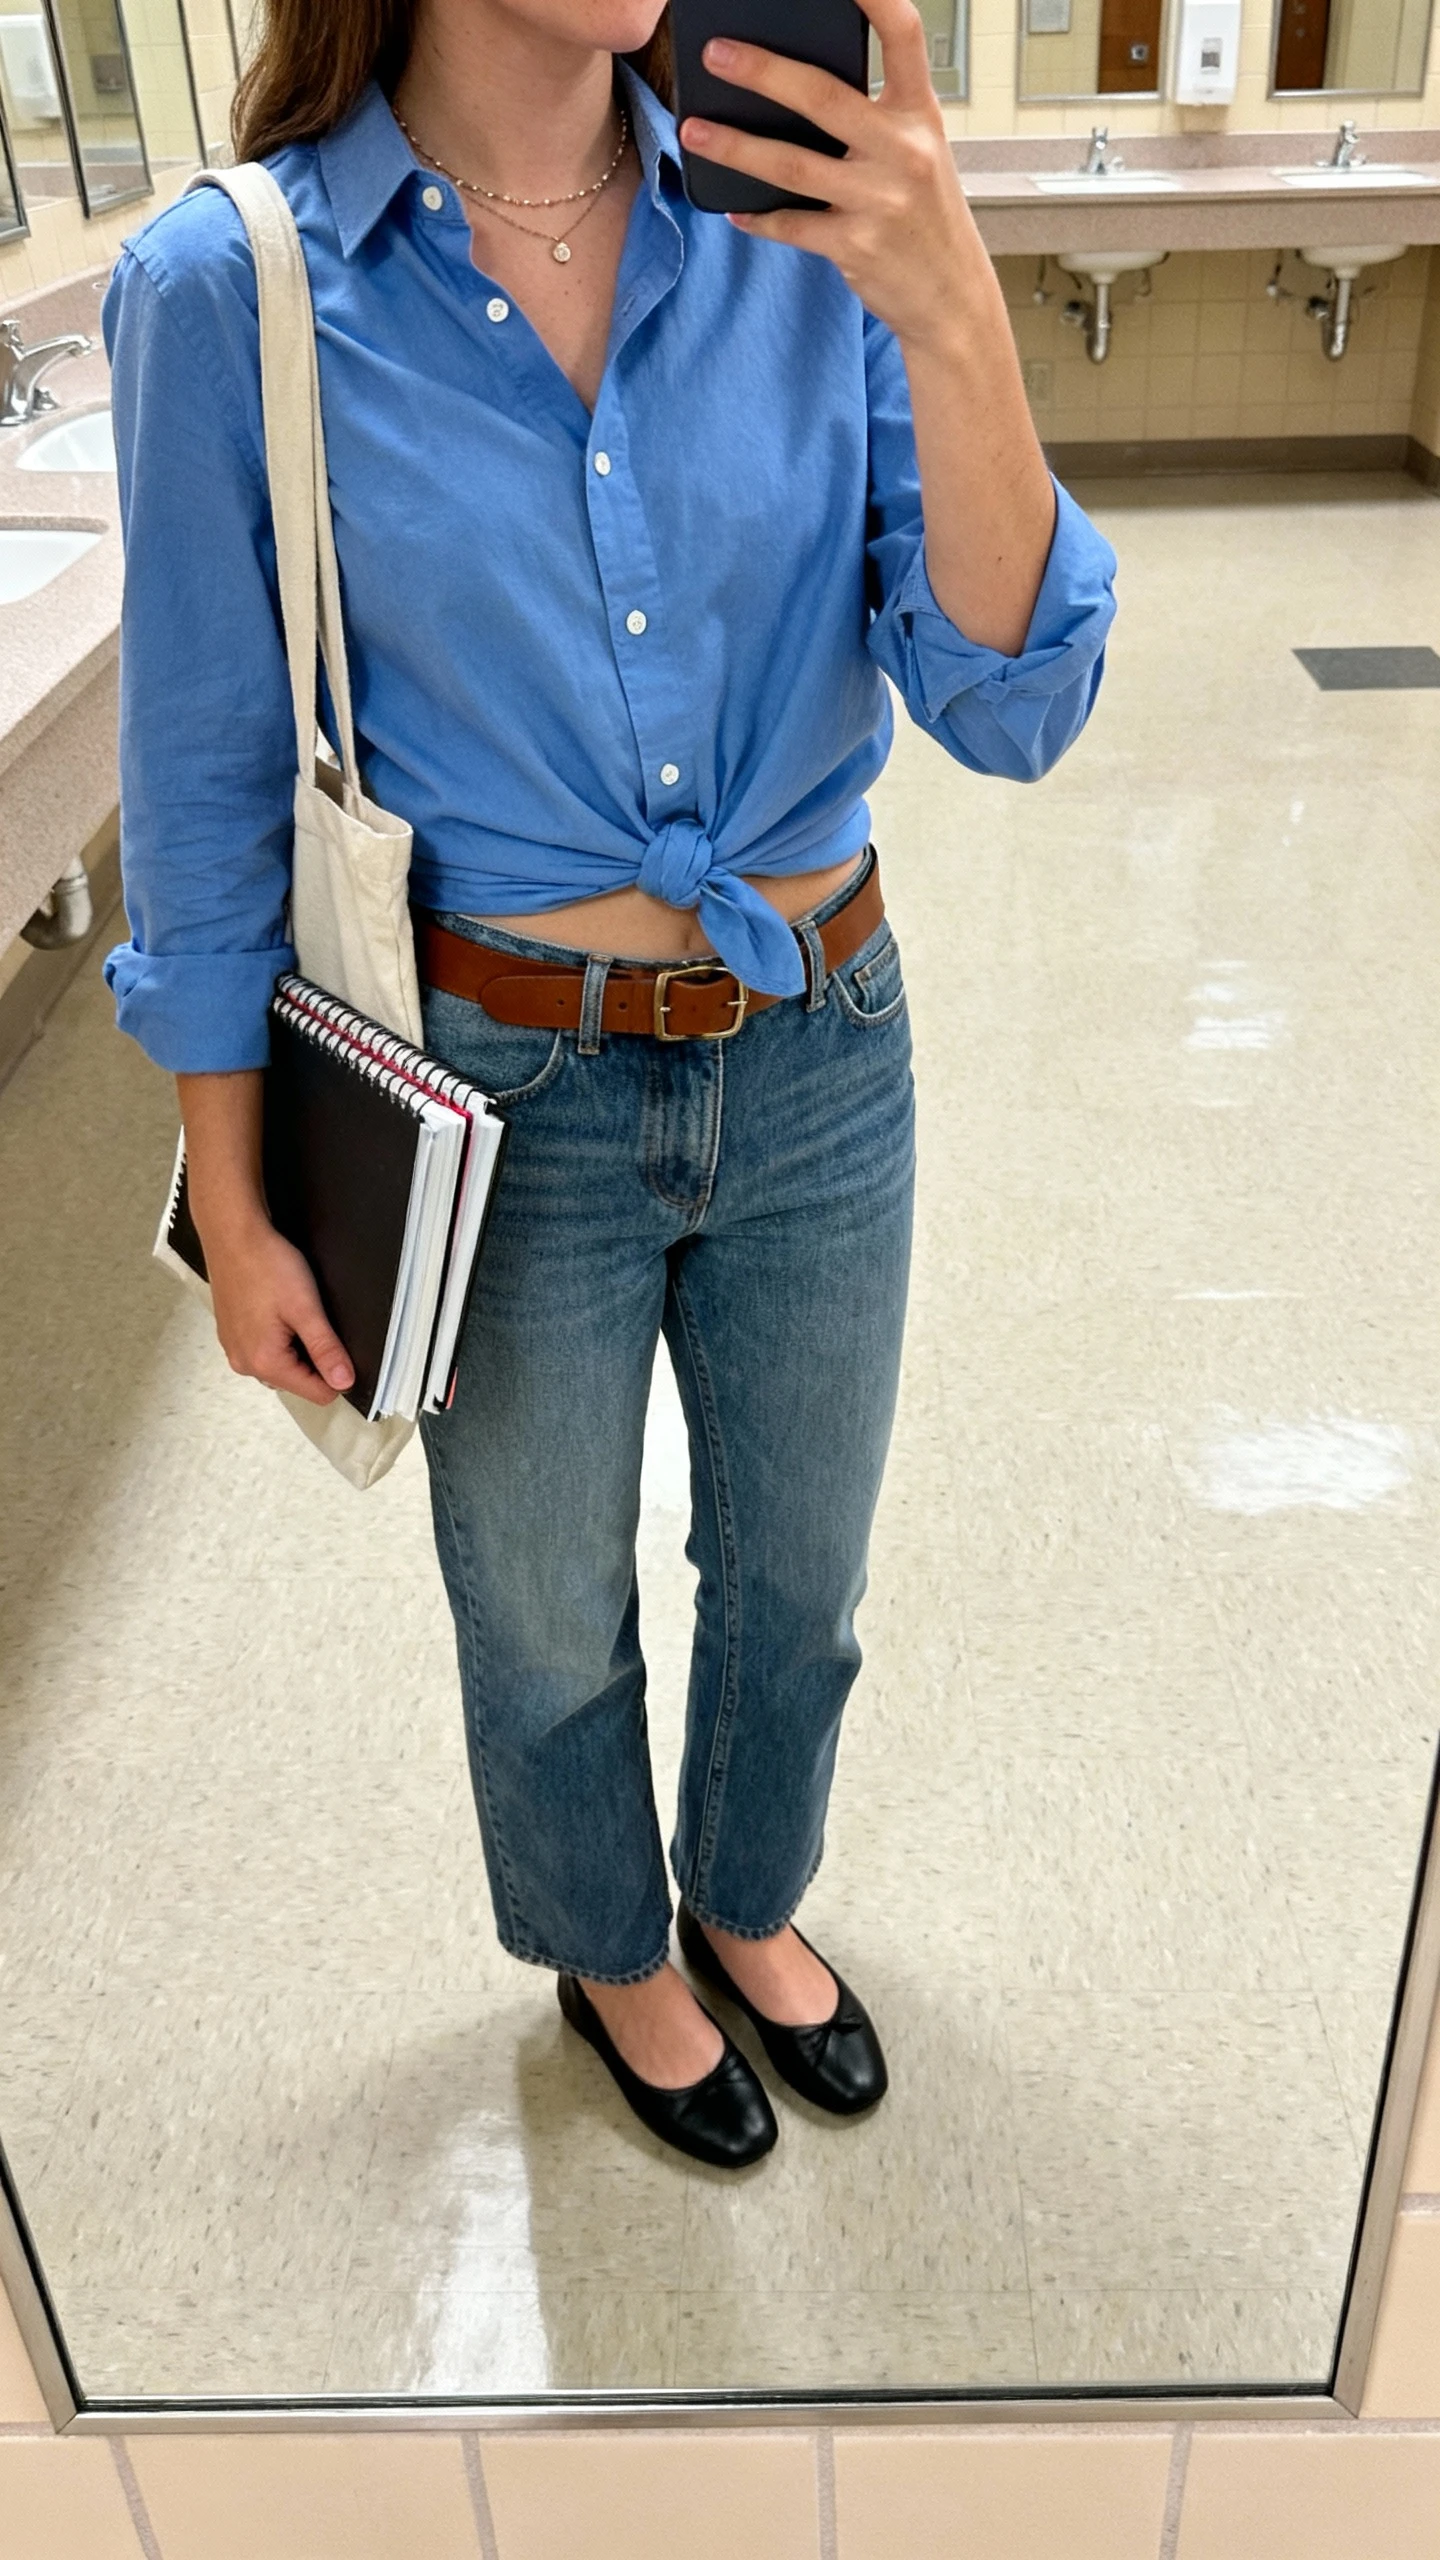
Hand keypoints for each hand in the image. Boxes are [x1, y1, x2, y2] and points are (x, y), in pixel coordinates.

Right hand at [201, 1212, 354, 1406]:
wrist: (232, 1235)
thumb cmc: (266, 1265)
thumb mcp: (306, 1309)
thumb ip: (326, 1349)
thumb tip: (344, 1382)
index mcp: (265, 1362)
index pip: (317, 1393)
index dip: (337, 1372)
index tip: (336, 1341)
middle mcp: (245, 1364)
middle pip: (299, 1381)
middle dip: (314, 1357)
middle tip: (312, 1319)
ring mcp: (235, 1350)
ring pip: (282, 1365)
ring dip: (296, 1346)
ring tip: (293, 1311)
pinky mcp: (232, 1336)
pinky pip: (265, 1350)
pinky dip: (279, 1337)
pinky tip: (278, 1309)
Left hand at [678, 0, 982, 349]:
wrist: (952, 296)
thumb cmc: (924, 213)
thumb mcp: (918, 152)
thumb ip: (873, 117)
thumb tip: (794, 85)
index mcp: (921, 113)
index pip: (903, 35)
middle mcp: (904, 150)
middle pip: (822, 97)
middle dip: (763, 71)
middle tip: (715, 52)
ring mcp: (879, 200)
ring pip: (792, 165)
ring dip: (735, 147)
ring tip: (694, 130)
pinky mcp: (856, 247)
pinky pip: (792, 225)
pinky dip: (758, 218)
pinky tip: (734, 208)